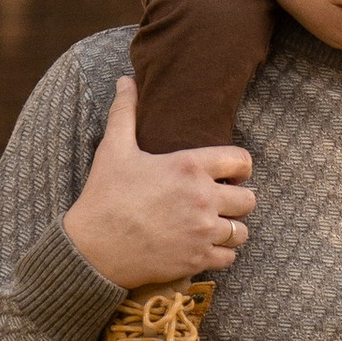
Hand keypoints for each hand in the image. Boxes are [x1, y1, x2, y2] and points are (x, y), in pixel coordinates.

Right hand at [64, 78, 253, 291]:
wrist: (92, 247)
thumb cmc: (105, 195)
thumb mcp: (114, 149)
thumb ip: (125, 113)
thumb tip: (125, 81)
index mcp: (189, 167)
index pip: (242, 161)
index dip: (241, 167)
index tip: (232, 174)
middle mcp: (203, 198)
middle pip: (249, 200)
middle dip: (237, 200)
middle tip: (221, 203)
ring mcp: (202, 231)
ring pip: (241, 232)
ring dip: (231, 229)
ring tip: (214, 226)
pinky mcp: (197, 259)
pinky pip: (229, 258)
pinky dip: (220, 254)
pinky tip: (204, 247)